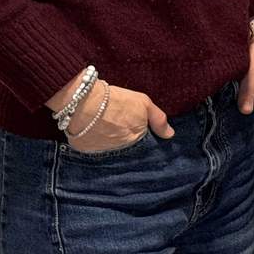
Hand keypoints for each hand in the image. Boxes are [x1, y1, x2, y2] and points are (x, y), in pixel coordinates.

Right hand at [50, 76, 173, 152]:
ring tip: (106, 127)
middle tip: (119, 125)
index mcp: (137, 139)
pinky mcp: (85, 153)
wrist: (84, 102)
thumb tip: (170, 134)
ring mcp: (102, 153)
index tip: (135, 128)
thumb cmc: (116, 100)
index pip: (143, 144)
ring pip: (111, 150)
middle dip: (126, 140)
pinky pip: (93, 150)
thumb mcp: (143, 103)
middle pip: (127, 148)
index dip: (140, 136)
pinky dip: (95, 143)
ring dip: (111, 142)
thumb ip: (158, 119)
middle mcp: (121, 151)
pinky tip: (94, 132)